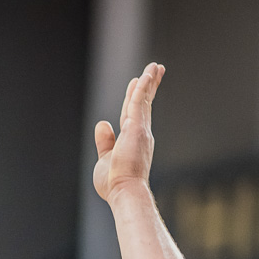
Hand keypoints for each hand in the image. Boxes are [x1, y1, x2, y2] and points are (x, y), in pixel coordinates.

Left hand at [92, 62, 162, 201]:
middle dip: (149, 85)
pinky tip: (144, 75)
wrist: (125, 192)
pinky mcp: (136, 128)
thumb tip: (102, 123)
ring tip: (155, 66)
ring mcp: (141, 130)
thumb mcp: (104, 158)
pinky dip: (142, 88)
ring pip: (144, 99)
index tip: (139, 83)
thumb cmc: (115, 183)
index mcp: (134, 140)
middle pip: (144, 102)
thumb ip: (105, 141)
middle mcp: (141, 133)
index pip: (135, 113)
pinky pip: (139, 102)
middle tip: (155, 69)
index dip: (137, 97)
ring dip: (149, 81)